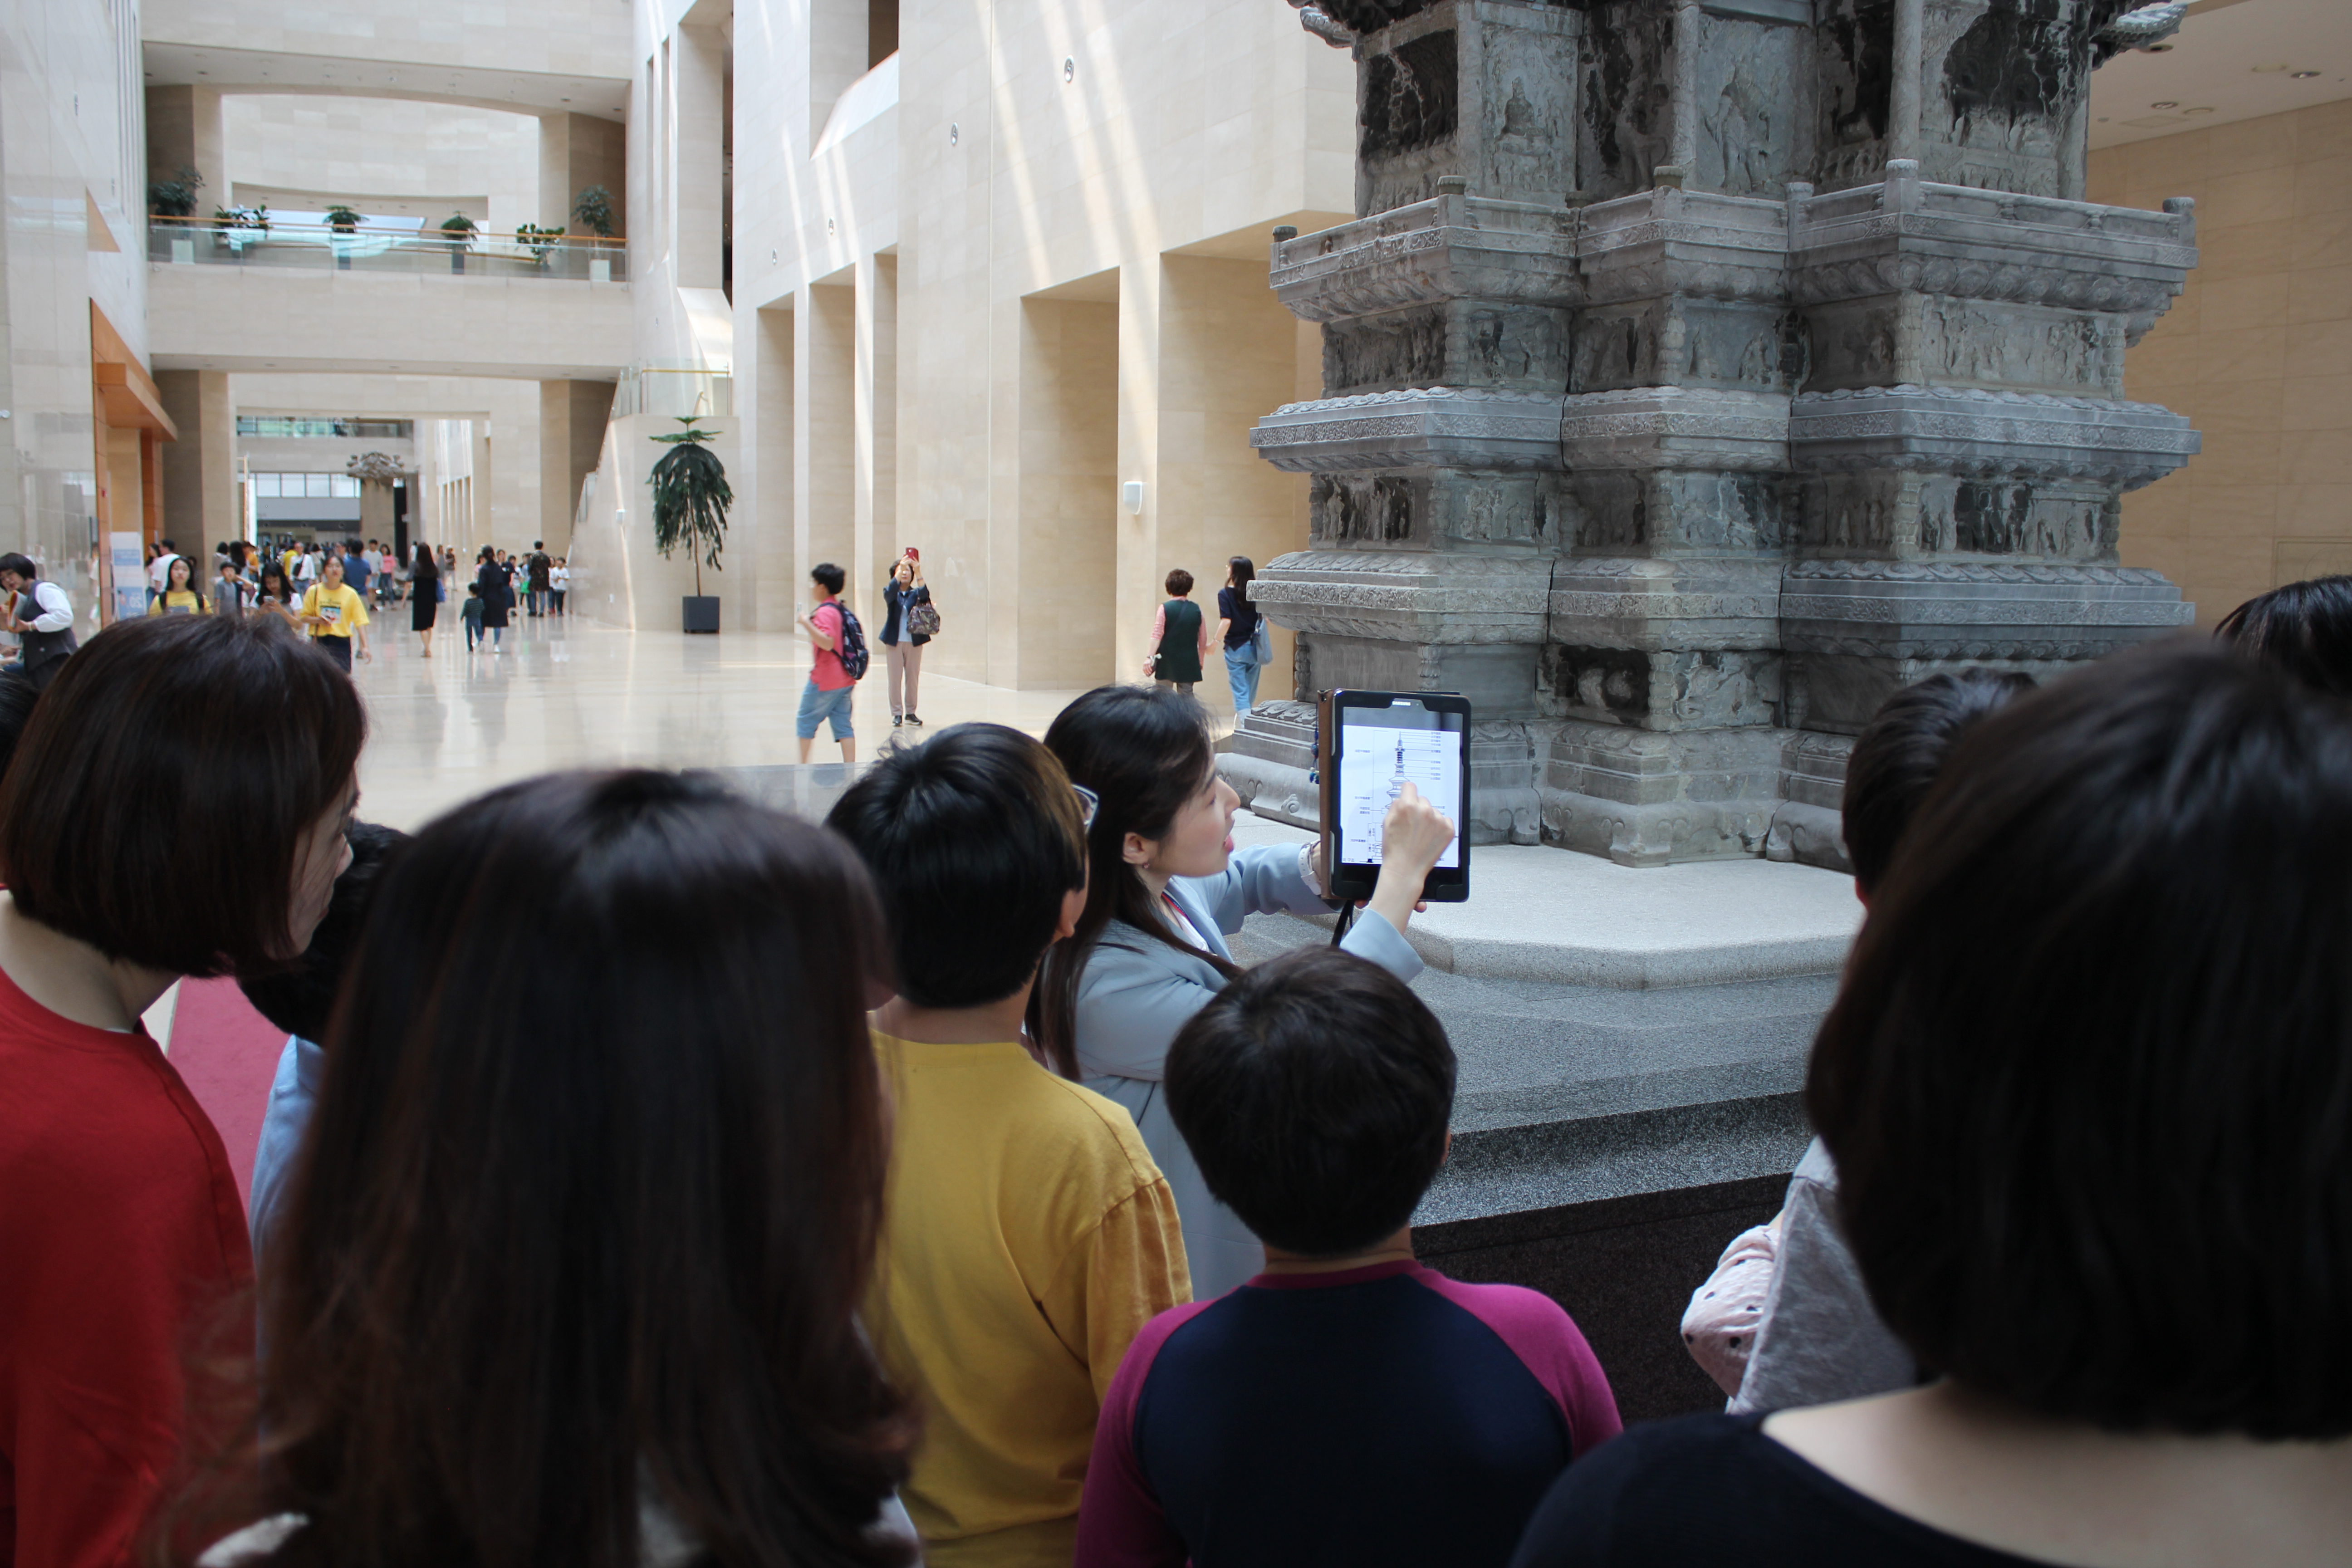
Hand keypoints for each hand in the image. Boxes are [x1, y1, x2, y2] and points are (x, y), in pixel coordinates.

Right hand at [1358, 781, 1455, 937]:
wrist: (1405, 869)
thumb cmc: (1394, 849)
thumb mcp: (1386, 823)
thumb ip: (1395, 806)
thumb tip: (1402, 798)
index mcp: (1407, 806)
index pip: (1410, 786)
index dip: (1407, 793)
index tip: (1408, 798)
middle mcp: (1424, 810)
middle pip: (1422, 800)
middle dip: (1417, 809)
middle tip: (1413, 825)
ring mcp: (1438, 820)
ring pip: (1434, 811)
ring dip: (1429, 819)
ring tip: (1421, 834)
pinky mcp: (1448, 829)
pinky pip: (1445, 820)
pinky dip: (1439, 827)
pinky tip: (1430, 837)